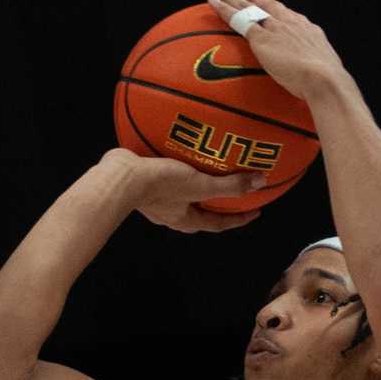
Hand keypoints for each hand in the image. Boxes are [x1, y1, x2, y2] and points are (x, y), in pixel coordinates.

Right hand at [106, 149, 263, 233]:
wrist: (120, 177)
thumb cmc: (159, 185)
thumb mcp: (199, 184)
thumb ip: (229, 185)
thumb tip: (260, 182)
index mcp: (184, 220)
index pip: (218, 224)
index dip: (238, 219)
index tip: (254, 211)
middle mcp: (171, 213)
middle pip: (201, 213)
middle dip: (218, 205)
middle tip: (235, 194)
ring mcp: (157, 200)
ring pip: (185, 196)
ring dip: (199, 187)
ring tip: (211, 173)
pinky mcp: (146, 183)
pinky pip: (170, 178)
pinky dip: (182, 170)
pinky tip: (184, 155)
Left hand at [203, 0, 350, 101]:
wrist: (323, 78)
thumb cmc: (325, 82)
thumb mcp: (321, 67)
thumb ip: (310, 66)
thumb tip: (308, 75)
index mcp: (304, 29)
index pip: (283, 12)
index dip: (269, 4)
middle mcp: (288, 22)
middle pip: (264, 4)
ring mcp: (274, 28)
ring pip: (246, 6)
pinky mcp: (261, 38)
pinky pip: (238, 20)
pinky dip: (224, 10)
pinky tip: (213, 2)